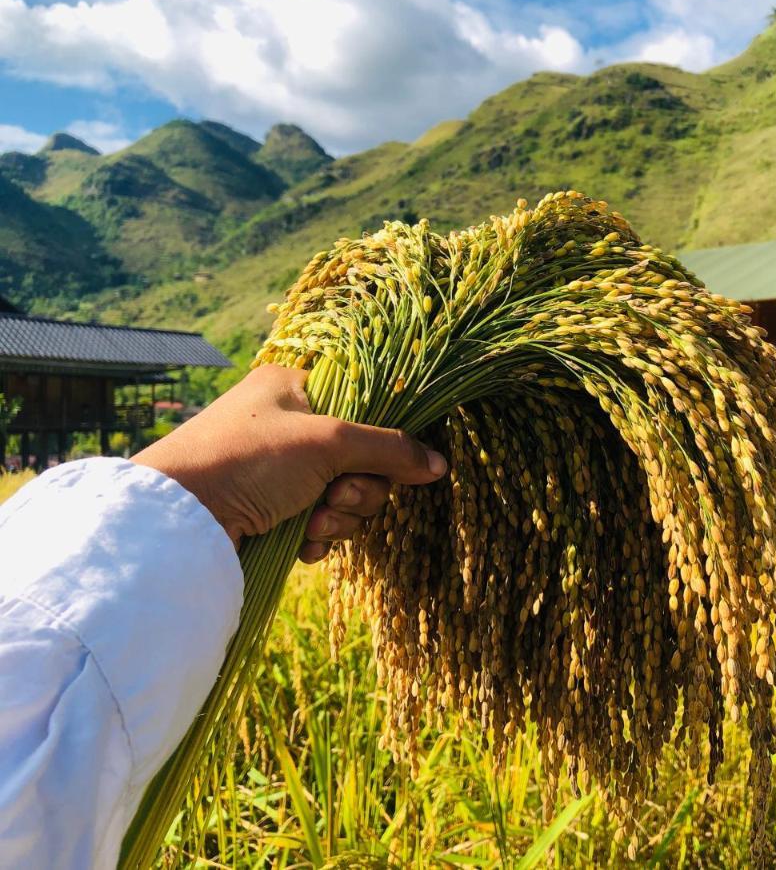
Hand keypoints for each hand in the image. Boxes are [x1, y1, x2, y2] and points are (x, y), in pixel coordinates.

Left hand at [132, 364, 446, 560]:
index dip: (382, 442)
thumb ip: (389, 449)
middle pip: (364, 460)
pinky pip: (322, 523)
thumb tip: (440, 465)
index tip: (387, 464)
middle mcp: (289, 425)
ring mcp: (281, 471)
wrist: (178, 522)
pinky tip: (302, 544)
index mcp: (296, 389)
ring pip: (347, 497)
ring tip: (312, 526)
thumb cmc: (247, 460)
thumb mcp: (327, 442)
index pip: (367, 409)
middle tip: (335, 499)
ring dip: (340, 518)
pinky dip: (320, 537)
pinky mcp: (273, 511)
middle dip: (358, 490)